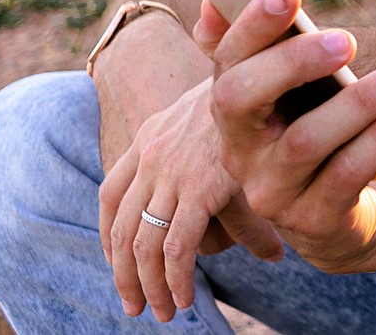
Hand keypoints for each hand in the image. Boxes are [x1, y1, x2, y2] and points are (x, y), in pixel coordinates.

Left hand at [95, 80, 283, 321]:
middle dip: (124, 275)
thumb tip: (208, 174)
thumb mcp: (211, 115)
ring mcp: (173, 172)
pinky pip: (178, 247)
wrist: (267, 65)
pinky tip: (181, 298)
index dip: (109, 237)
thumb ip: (198, 146)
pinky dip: (175, 279)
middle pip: (122, 229)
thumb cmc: (250, 89)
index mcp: (148, 137)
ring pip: (145, 245)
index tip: (118, 264)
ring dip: (148, 286)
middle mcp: (151, 155)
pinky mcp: (201, 187)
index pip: (110, 197)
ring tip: (161, 312)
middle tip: (135, 306)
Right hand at [200, 0, 375, 274]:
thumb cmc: (315, 126)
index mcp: (231, 107)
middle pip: (243, 99)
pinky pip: (345, 174)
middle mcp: (239, 149)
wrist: (339, 208)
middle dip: (295, 62)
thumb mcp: (294, 90)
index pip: (227, 62)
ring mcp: (270, 190)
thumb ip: (265, 47)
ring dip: (361, 102)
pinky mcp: (310, 220)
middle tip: (350, 38)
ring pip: (305, 140)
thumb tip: (211, 0)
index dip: (250, 26)